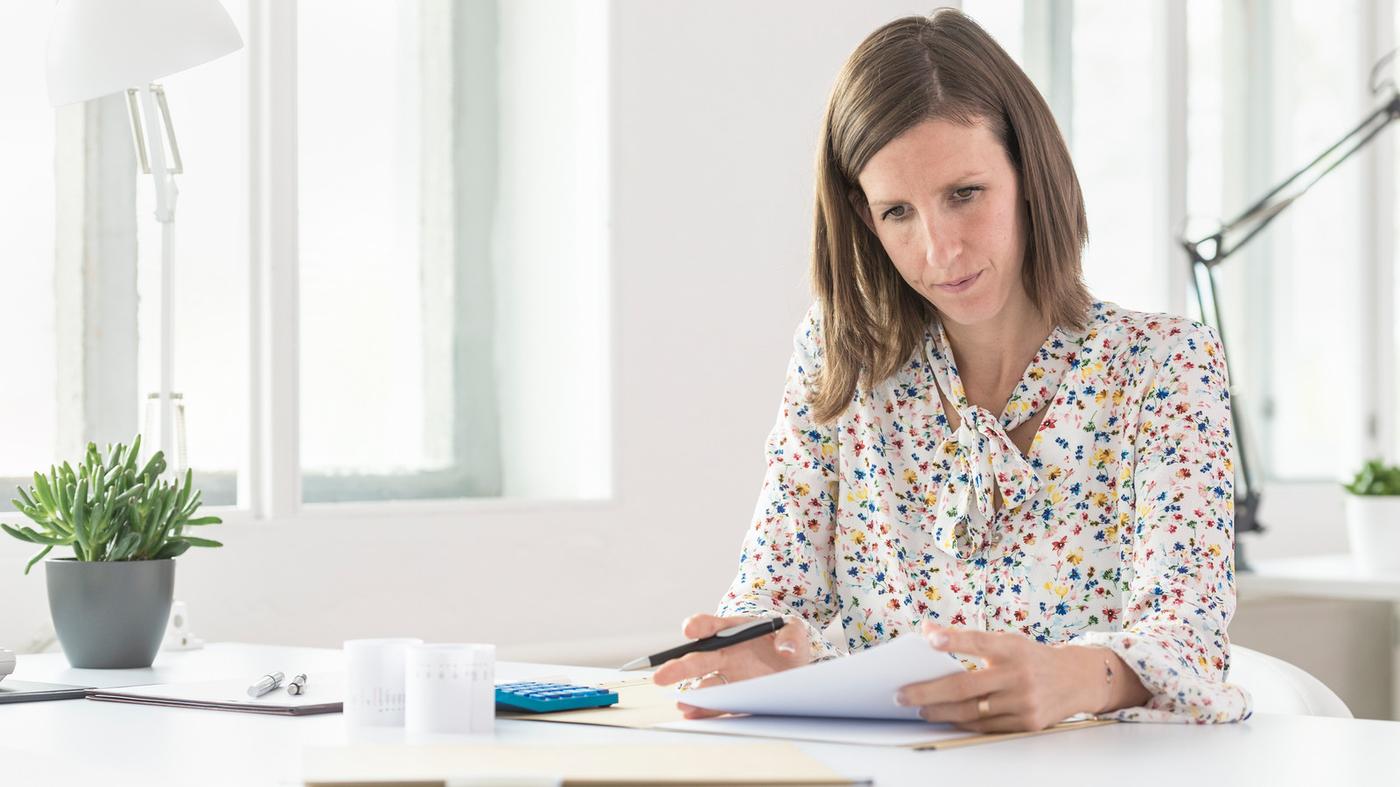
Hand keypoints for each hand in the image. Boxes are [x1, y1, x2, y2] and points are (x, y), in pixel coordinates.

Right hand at [651, 613, 811, 719]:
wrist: (795, 666)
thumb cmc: (789, 642)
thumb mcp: (796, 631)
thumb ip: (791, 635)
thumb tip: (785, 648)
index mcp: (735, 630)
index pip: (712, 626)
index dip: (699, 626)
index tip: (690, 629)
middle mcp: (725, 653)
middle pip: (698, 659)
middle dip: (679, 667)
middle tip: (661, 676)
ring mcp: (727, 676)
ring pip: (704, 684)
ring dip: (692, 694)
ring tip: (682, 703)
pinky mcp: (734, 695)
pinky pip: (716, 703)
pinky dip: (704, 710)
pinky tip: (692, 714)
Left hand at [893, 620, 1102, 731]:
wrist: (1078, 679)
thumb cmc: (1032, 658)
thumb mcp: (1007, 640)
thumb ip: (968, 638)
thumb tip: (927, 631)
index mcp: (1013, 648)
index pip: (979, 641)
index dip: (954, 639)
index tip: (929, 639)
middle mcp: (1019, 675)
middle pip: (965, 686)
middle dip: (928, 691)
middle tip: (902, 694)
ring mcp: (1025, 702)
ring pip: (972, 711)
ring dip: (940, 712)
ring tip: (919, 709)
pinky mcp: (1028, 723)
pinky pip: (986, 726)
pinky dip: (963, 723)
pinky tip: (946, 719)